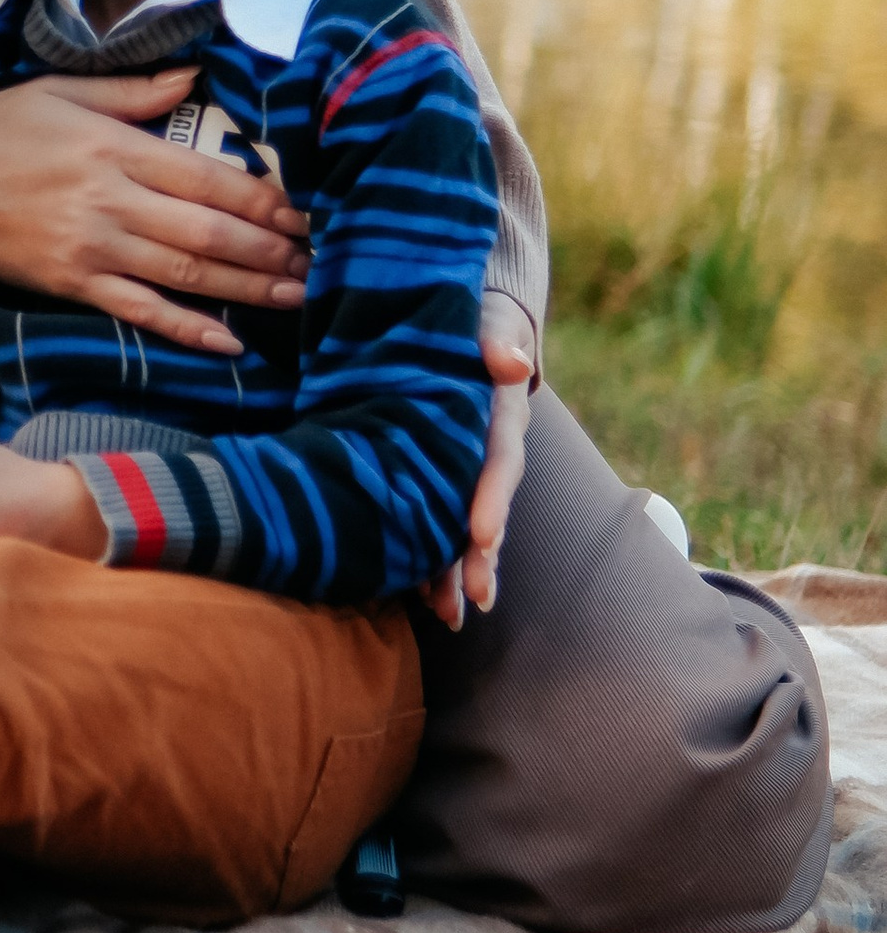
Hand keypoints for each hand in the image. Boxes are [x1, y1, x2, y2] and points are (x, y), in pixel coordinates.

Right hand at [0, 69, 309, 357]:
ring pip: (186, 273)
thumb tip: (195, 76)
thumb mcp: (60, 92)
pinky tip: (230, 342)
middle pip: (208, 231)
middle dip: (269, 247)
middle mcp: (111, 203)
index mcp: (113, 149)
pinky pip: (141, 312)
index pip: (207, 177)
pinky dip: (187, 330)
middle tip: (316, 258)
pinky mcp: (75, 285)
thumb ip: (132, 91)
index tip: (304, 209)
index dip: (263, 197)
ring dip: (246, 287)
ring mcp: (94, 250)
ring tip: (295, 293)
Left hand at [424, 330, 534, 631]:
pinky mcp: (443, 473)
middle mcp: (489, 449)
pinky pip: (441, 519)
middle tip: (474, 599)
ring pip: (466, 525)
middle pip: (489, 507)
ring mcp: (469, 467)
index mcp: (500, 414)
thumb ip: (498, 337)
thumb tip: (512, 359)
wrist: (468, 322)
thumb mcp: (488, 319)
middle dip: (481, 556)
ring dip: (459, 570)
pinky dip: (433, 557)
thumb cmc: (474, 317)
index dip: (493, 498)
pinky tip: (420, 597)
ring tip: (449, 615)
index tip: (482, 537)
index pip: (501, 460)